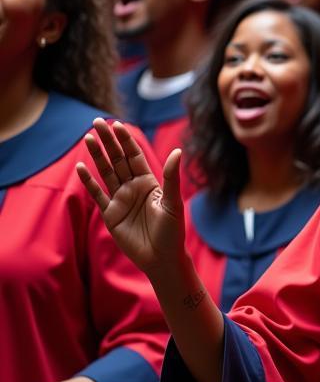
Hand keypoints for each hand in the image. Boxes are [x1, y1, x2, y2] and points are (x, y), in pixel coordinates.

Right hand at [76, 120, 185, 277]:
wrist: (161, 259)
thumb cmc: (173, 232)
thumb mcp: (173, 203)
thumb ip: (171, 177)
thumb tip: (177, 151)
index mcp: (150, 183)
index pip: (134, 156)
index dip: (126, 141)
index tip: (117, 124)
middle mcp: (133, 188)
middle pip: (118, 160)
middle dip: (108, 142)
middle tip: (97, 122)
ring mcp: (120, 200)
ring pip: (106, 173)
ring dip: (97, 156)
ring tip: (88, 137)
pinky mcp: (110, 215)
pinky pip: (97, 195)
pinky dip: (88, 182)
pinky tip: (80, 167)